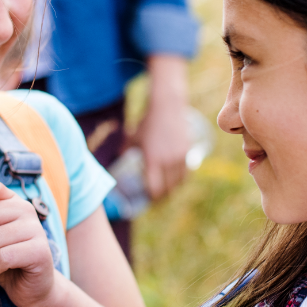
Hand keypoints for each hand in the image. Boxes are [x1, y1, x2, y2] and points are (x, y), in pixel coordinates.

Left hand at [133, 54, 189, 201]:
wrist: (167, 107)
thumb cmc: (147, 122)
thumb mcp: (132, 137)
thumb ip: (125, 149)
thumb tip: (118, 158)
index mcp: (152, 160)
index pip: (154, 188)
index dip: (152, 197)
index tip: (148, 199)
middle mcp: (167, 161)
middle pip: (168, 188)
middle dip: (162, 196)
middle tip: (157, 199)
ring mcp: (180, 157)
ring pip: (178, 182)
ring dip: (173, 190)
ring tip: (167, 192)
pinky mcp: (188, 151)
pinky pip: (186, 172)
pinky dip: (181, 180)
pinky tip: (176, 181)